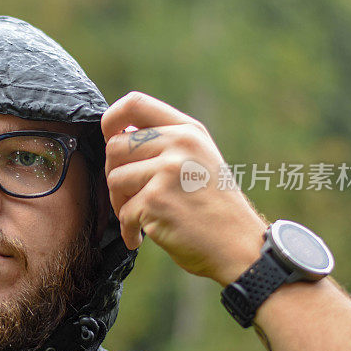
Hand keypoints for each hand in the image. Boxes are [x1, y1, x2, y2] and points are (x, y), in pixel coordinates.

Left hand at [101, 91, 267, 284]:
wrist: (240, 247)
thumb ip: (163, 142)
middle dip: (115, 175)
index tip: (110, 141)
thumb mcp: (198, 160)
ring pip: (114, 179)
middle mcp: (179, 144)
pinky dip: (129, 230)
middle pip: (115, 146)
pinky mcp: (157, 200)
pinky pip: (123, 212)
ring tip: (141, 217)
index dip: (111, 120)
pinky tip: (143, 237)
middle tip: (130, 197)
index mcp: (187, 131)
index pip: (134, 103)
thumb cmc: (212, 208)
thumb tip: (116, 134)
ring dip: (120, 204)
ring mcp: (168, 171)